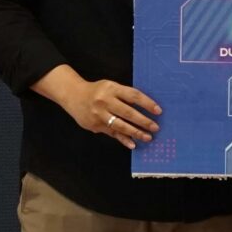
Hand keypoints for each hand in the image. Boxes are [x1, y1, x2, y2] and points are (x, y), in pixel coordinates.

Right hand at [32, 65, 161, 149]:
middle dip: (143, 121)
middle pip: (128, 112)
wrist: (73, 96)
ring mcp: (99, 115)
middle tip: (155, 127)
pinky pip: (112, 133)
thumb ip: (124, 95)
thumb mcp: (110, 86)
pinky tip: (132, 144)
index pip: (133, 95)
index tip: (158, 111)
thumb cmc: (97, 90)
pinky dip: (123, 139)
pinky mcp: (95, 126)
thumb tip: (145, 107)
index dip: (147, 103)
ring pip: (120, 125)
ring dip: (135, 132)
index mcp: (112, 89)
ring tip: (148, 137)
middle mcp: (105, 101)